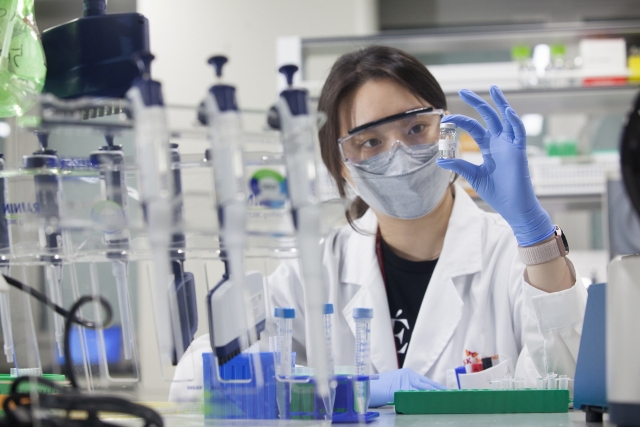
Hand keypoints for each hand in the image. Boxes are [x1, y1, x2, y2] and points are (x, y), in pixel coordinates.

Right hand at [369, 368, 445, 407]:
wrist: (367, 387)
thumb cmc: (380, 389)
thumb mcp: (396, 385)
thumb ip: (408, 388)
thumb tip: (421, 397)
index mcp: (408, 373)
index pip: (427, 382)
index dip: (438, 388)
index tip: (447, 393)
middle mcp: (409, 375)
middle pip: (429, 385)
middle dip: (440, 391)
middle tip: (452, 397)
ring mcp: (406, 382)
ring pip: (425, 390)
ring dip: (435, 396)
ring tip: (445, 401)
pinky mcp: (402, 388)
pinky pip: (416, 395)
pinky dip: (425, 399)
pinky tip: (432, 403)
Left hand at [436, 86, 554, 246]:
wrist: (513, 207)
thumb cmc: (497, 192)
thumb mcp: (474, 176)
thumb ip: (459, 166)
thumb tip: (440, 161)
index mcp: (488, 147)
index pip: (474, 127)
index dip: (461, 121)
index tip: (446, 119)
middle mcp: (499, 142)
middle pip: (488, 116)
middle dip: (477, 103)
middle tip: (464, 91)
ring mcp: (510, 145)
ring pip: (506, 118)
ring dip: (501, 103)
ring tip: (493, 89)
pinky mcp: (519, 152)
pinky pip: (518, 133)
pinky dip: (514, 121)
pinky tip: (507, 111)